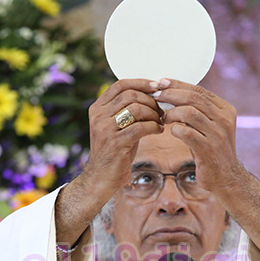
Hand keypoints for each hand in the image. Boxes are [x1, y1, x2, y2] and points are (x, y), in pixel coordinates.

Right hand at [85, 79, 163, 199]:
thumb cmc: (115, 151)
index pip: (120, 85)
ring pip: (136, 109)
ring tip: (160, 121)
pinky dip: (154, 127)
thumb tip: (152, 93)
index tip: (157, 87)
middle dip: (151, 101)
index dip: (141, 83)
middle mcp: (98, 116)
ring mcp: (105, 129)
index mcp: (97, 108)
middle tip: (162, 110)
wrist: (102, 178)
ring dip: (154, 114)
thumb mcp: (116, 126)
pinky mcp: (115, 143)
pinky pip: (140, 127)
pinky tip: (159, 130)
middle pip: (130, 95)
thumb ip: (126, 110)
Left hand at [154, 78, 244, 195]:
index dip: (178, 84)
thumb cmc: (212, 150)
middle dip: (171, 94)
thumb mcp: (210, 126)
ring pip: (189, 112)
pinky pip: (186, 132)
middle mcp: (224, 119)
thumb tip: (173, 92)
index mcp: (226, 110)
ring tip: (163, 118)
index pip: (199, 90)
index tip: (161, 82)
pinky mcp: (209, 149)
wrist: (227, 178)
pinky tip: (170, 131)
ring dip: (171, 113)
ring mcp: (218, 134)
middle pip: (194, 98)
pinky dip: (174, 129)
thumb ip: (199, 111)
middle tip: (156, 96)